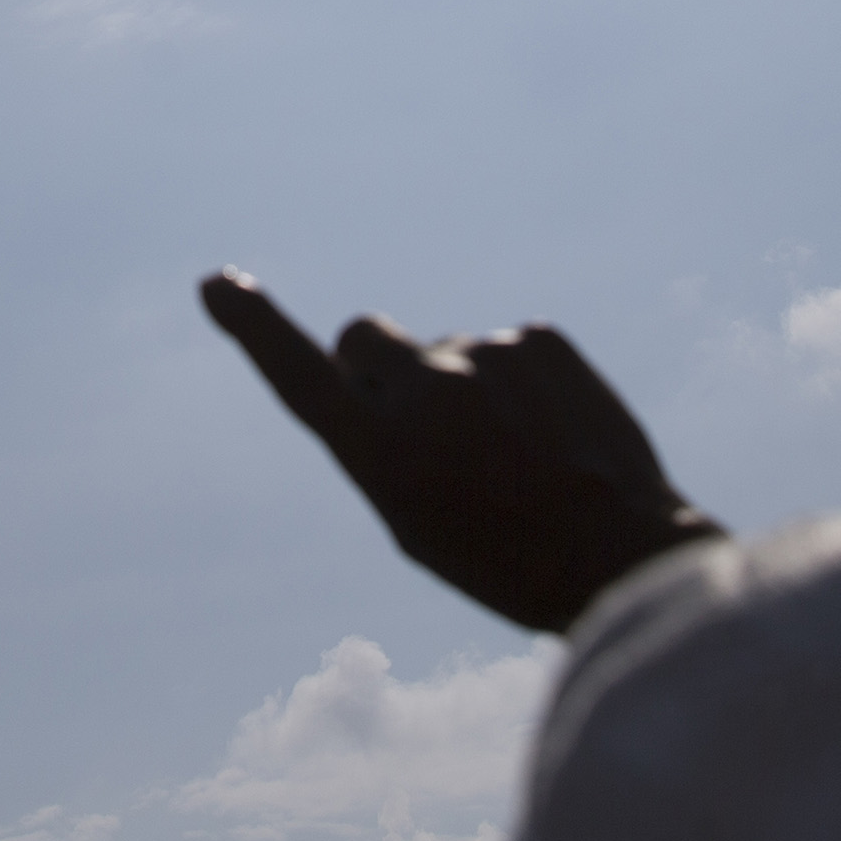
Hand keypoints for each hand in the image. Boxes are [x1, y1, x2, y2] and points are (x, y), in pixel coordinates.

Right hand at [200, 270, 722, 631]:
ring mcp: (482, 354)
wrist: (623, 555)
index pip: (295, 372)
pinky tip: (554, 433)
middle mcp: (420, 387)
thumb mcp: (413, 519)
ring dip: (467, 386)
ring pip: (446, 350)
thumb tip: (391, 371)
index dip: (251, 325)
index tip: (217, 282)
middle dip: (377, 365)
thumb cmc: (503, 557)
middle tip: (425, 423)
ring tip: (520, 454)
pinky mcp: (537, 338)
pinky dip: (522, 381)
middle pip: (364, 337)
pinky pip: (508, 346)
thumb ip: (381, 439)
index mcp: (376, 447)